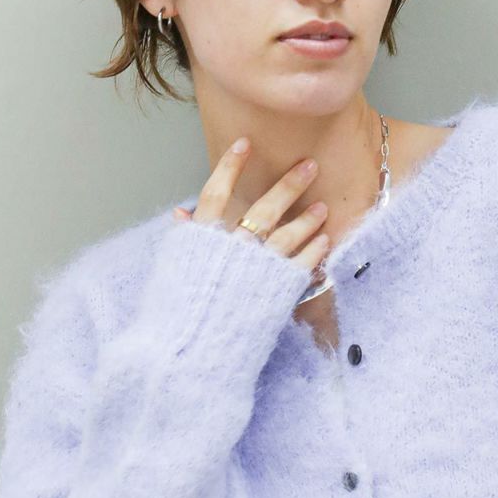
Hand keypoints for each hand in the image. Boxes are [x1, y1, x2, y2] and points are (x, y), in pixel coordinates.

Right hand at [172, 138, 334, 332]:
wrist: (192, 352)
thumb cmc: (179, 313)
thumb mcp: (174, 270)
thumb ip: (185, 239)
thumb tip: (183, 214)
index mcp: (202, 239)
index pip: (215, 192)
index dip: (229, 166)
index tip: (244, 144)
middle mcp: (232, 248)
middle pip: (263, 207)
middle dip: (288, 184)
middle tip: (310, 165)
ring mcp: (258, 268)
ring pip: (288, 234)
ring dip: (308, 218)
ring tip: (323, 207)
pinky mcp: (278, 291)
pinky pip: (301, 264)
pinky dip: (313, 250)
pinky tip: (323, 241)